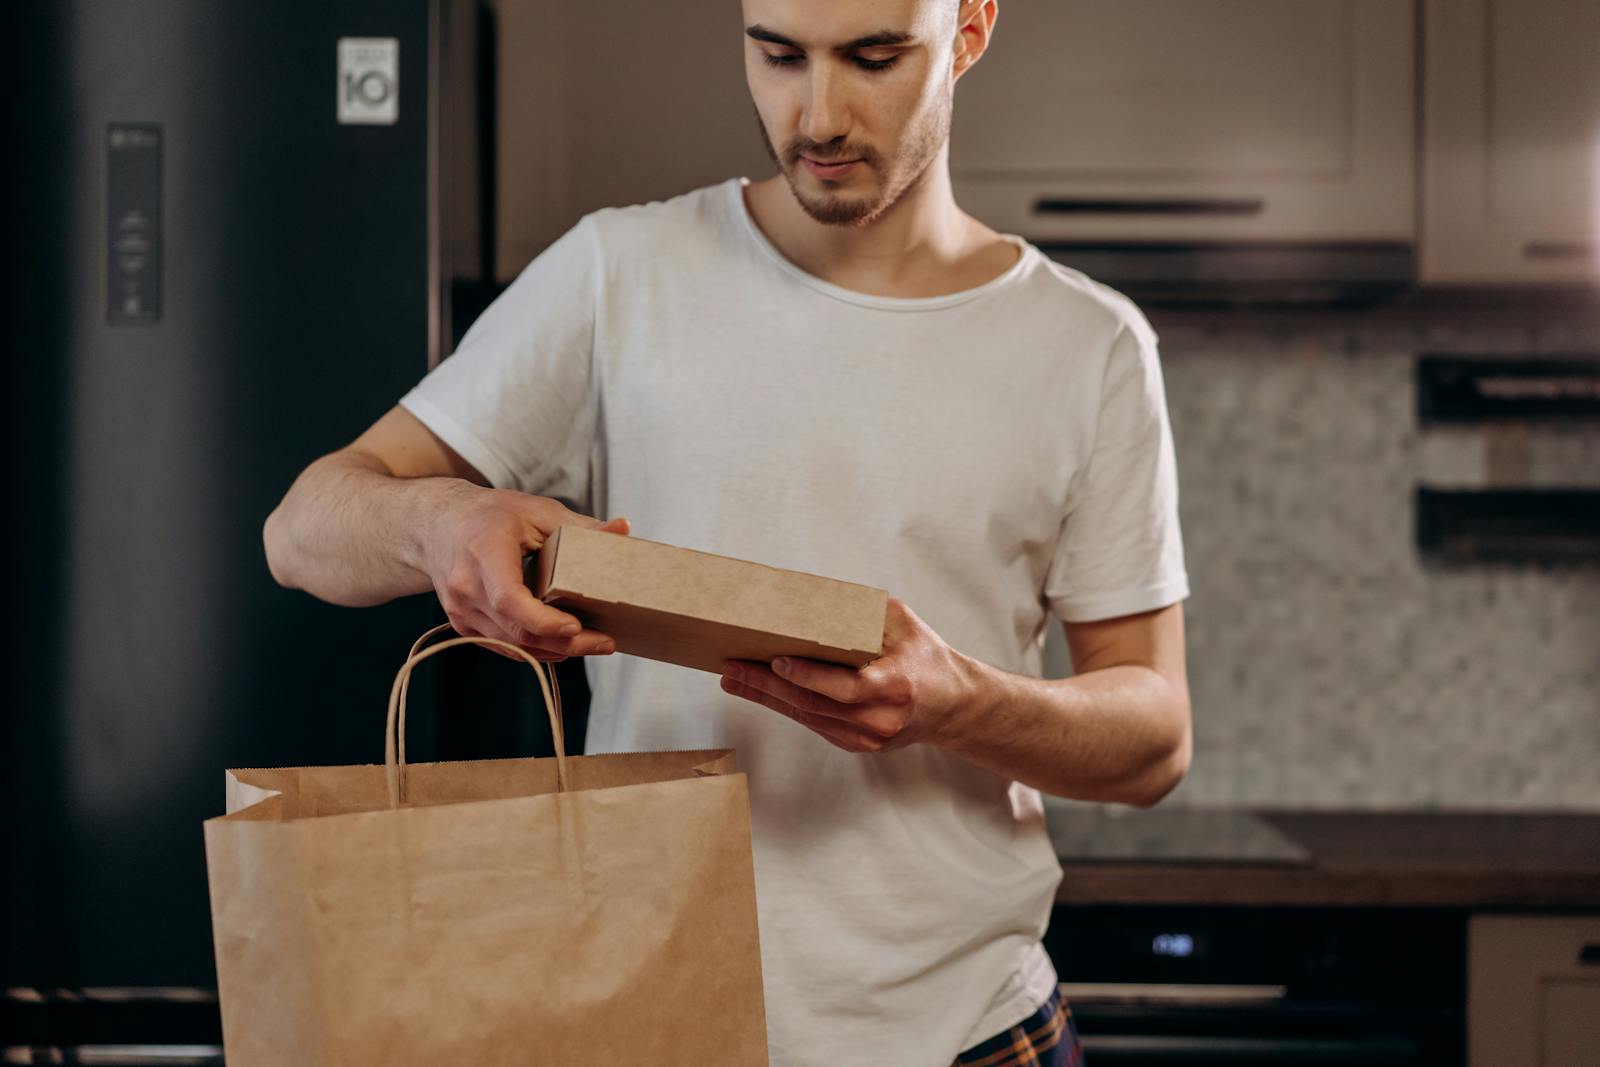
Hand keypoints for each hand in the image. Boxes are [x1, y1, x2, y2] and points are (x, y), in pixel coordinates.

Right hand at [423, 485, 628, 661]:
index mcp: (483, 553)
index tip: (576, 625)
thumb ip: (581, 527)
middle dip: (565, 642)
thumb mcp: (537, 511)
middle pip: (517, 631)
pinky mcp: (463, 625)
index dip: (543, 620)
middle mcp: (466, 587)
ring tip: (594, 643)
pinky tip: (563, 644)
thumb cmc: (490, 515)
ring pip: (513, 645)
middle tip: (605, 642)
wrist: (437, 525)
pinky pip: (504, 646)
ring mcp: (461, 611)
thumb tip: (623, 530)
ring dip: (554, 650)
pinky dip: (535, 648)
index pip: (509, 599)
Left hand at [719, 597, 976, 752]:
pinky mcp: (858, 744)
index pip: (846, 687)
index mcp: (896, 686)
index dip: (808, 676)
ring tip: (733, 678)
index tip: (776, 660)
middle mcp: (880, 718)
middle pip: (815, 705)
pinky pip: (815, 724)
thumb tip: (816, 596)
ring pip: (808, 717)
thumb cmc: (927, 658)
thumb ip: (864, 612)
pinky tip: (761, 691)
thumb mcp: (904, 624)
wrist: (953, 705)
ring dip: (767, 698)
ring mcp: (868, 737)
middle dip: (768, 685)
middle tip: (733, 668)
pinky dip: (786, 706)